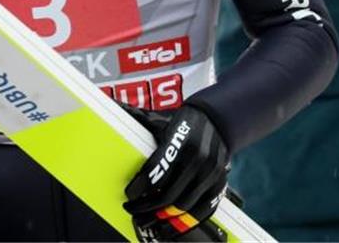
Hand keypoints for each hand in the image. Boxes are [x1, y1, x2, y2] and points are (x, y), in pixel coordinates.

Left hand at [121, 104, 229, 241]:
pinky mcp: (220, 183)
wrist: (218, 119)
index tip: (129, 194)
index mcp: (180, 140)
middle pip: (169, 194)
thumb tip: (119, 113)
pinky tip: (172, 224)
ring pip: (184, 206)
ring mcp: (211, 173)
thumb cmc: (185, 121)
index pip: (157, 171)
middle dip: (147, 207)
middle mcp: (197, 158)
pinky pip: (204, 209)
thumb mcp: (163, 120)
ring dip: (164, 217)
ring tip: (148, 220)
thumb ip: (142, 124)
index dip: (140, 187)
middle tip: (133, 210)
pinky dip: (187, 221)